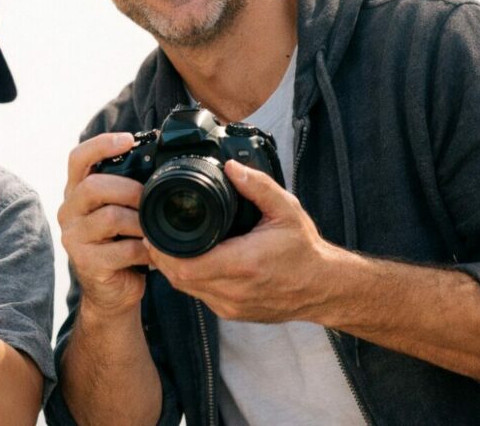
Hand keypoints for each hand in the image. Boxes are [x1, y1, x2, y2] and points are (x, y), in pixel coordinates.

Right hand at [57, 132, 151, 317]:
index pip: (78, 158)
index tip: (127, 139)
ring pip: (109, 218)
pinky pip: (120, 250)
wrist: (112, 290)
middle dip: (129, 189)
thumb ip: (127, 187)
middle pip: (93, 186)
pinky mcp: (85, 262)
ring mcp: (73, 238)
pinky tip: (152, 252)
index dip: (101, 144)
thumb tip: (160, 162)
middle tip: (150, 198)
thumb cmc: (121, 242)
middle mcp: (69, 211)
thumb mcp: (120, 209)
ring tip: (154, 228)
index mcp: (76, 191)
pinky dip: (143, 249)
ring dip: (140, 222)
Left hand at [146, 160, 342, 322]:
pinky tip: (190, 259)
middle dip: (161, 256)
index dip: (163, 249)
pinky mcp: (233, 313)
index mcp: (244, 264)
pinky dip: (190, 278)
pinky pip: (200, 295)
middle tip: (155, 232)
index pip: (186, 265)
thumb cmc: (305, 249)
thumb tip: (231, 166)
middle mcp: (235, 290)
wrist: (324, 287)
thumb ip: (257, 186)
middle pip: (179, 278)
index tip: (155, 229)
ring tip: (168, 243)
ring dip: (173, 268)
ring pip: (186, 289)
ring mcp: (232, 306)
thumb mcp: (285, 209)